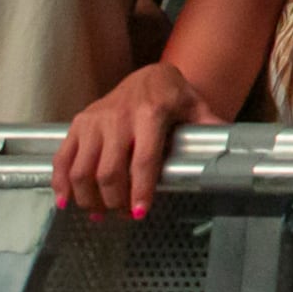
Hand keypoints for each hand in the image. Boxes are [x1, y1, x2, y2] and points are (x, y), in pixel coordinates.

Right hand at [54, 64, 205, 218]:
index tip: (138, 214)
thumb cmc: (173, 96)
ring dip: (88, 198)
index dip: (139, 190)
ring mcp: (94, 120)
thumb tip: (231, 147)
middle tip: (122, 216)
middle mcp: (118, 117)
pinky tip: (67, 202)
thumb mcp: (196, 107)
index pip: (143, 159)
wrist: (148, 75)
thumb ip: (210, 127)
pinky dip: (61, 183)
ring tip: (99, 214)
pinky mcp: (78, 123)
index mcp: (150, 113)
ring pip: (82, 169)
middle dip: (114, 201)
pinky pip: (63, 158)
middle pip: (108, 171)